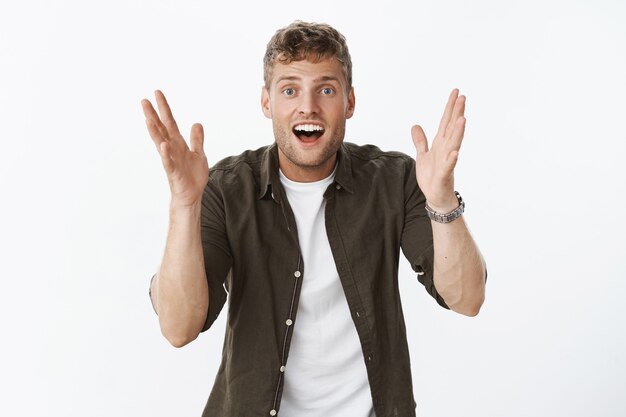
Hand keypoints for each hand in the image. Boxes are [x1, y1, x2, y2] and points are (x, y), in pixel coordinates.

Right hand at [142, 90, 208, 207]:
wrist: (192, 196)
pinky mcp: (174, 172)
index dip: (164, 108)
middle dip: (153, 115)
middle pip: (161, 129)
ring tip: (148, 119)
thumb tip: (197, 123)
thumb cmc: (192, 176)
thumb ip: (197, 139)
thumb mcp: (198, 154)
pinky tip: (163, 145)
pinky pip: (168, 162)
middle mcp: (172, 149)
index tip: (157, 93)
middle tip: (143, 100)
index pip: (169, 122)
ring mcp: (171, 160)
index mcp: (178, 144)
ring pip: (161, 143)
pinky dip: (166, 154)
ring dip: (154, 132)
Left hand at [411, 89, 465, 212]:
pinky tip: (455, 152)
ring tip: (463, 119)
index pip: (446, 121)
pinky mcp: (445, 174)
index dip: (450, 107)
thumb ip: (420, 141)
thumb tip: (415, 125)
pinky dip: (452, 159)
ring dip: (458, 132)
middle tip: (463, 97)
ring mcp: (447, 161)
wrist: (435, 196)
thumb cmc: (431, 176)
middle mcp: (446, 149)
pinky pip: (449, 166)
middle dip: (457, 113)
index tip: (456, 92)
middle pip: (452, 128)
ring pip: (454, 144)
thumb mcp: (422, 155)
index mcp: (440, 143)